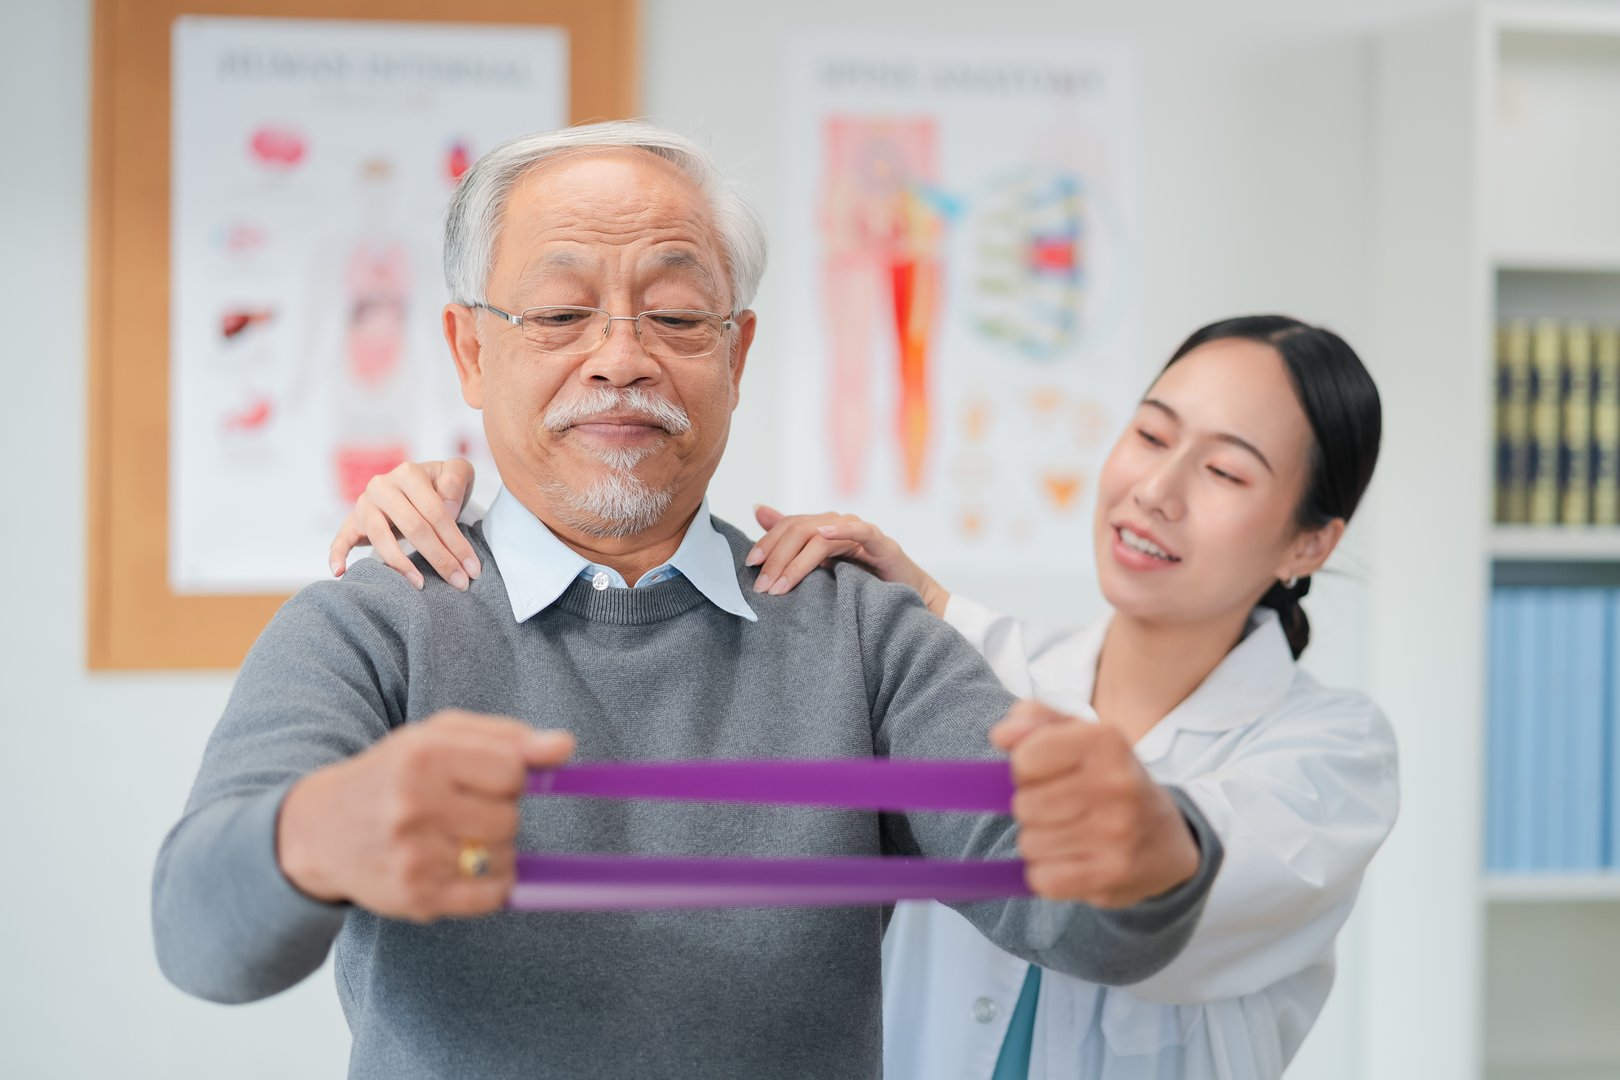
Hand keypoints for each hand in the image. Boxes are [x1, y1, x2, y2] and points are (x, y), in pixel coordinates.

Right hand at [275, 710, 574, 921]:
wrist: (320, 829)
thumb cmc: (393, 774)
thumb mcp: (441, 736)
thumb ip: (508, 737)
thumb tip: (564, 747)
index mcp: (423, 756)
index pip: (512, 770)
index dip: (512, 775)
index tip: (490, 777)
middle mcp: (414, 806)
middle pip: (509, 819)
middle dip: (499, 813)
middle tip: (465, 808)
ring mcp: (414, 857)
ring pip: (504, 859)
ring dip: (495, 850)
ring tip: (457, 836)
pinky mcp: (417, 897)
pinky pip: (491, 896)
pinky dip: (491, 883)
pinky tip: (462, 865)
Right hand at [329, 459, 479, 590]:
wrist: (418, 485)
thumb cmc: (440, 484)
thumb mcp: (456, 473)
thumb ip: (456, 480)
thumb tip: (447, 506)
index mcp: (408, 473)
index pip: (436, 512)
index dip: (456, 542)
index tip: (472, 569)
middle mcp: (382, 486)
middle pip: (413, 527)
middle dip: (439, 558)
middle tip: (458, 583)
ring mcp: (364, 505)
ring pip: (381, 538)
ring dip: (401, 565)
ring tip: (420, 585)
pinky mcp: (352, 522)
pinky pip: (341, 539)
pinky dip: (337, 555)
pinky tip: (340, 572)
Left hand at [747, 505, 948, 612]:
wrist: (908, 600)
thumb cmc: (864, 583)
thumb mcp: (821, 568)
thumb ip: (792, 543)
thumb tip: (758, 510)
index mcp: (822, 529)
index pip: (787, 527)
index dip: (767, 542)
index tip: (750, 565)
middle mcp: (838, 525)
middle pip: (798, 530)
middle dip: (776, 557)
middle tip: (762, 585)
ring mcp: (860, 532)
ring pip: (820, 536)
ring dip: (796, 561)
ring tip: (780, 584)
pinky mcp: (882, 544)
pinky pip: (860, 531)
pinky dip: (841, 530)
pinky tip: (824, 534)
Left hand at [992, 702, 1199, 907]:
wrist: (1168, 841)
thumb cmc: (1111, 780)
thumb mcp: (1080, 735)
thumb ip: (1035, 720)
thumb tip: (1001, 736)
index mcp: (1106, 741)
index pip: (1024, 760)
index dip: (1025, 770)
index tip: (1047, 774)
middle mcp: (1116, 785)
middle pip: (1024, 805)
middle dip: (1032, 807)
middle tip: (1062, 807)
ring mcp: (1116, 834)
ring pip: (1029, 843)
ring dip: (1040, 841)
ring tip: (1071, 832)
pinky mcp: (1110, 876)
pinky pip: (1041, 879)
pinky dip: (1048, 873)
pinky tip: (1074, 859)